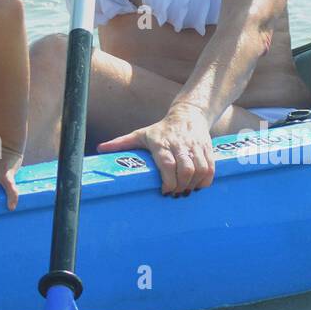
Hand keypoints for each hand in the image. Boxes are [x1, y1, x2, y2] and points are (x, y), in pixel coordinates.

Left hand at [97, 104, 215, 196]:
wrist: (188, 114)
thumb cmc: (160, 129)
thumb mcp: (140, 134)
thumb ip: (121, 143)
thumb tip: (100, 149)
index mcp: (161, 142)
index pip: (167, 164)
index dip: (168, 180)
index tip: (164, 192)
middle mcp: (179, 144)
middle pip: (185, 169)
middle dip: (181, 186)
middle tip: (175, 194)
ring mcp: (195, 146)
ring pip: (200, 170)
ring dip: (194, 185)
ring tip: (186, 191)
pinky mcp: (207, 149)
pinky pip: (211, 168)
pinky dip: (206, 181)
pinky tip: (198, 186)